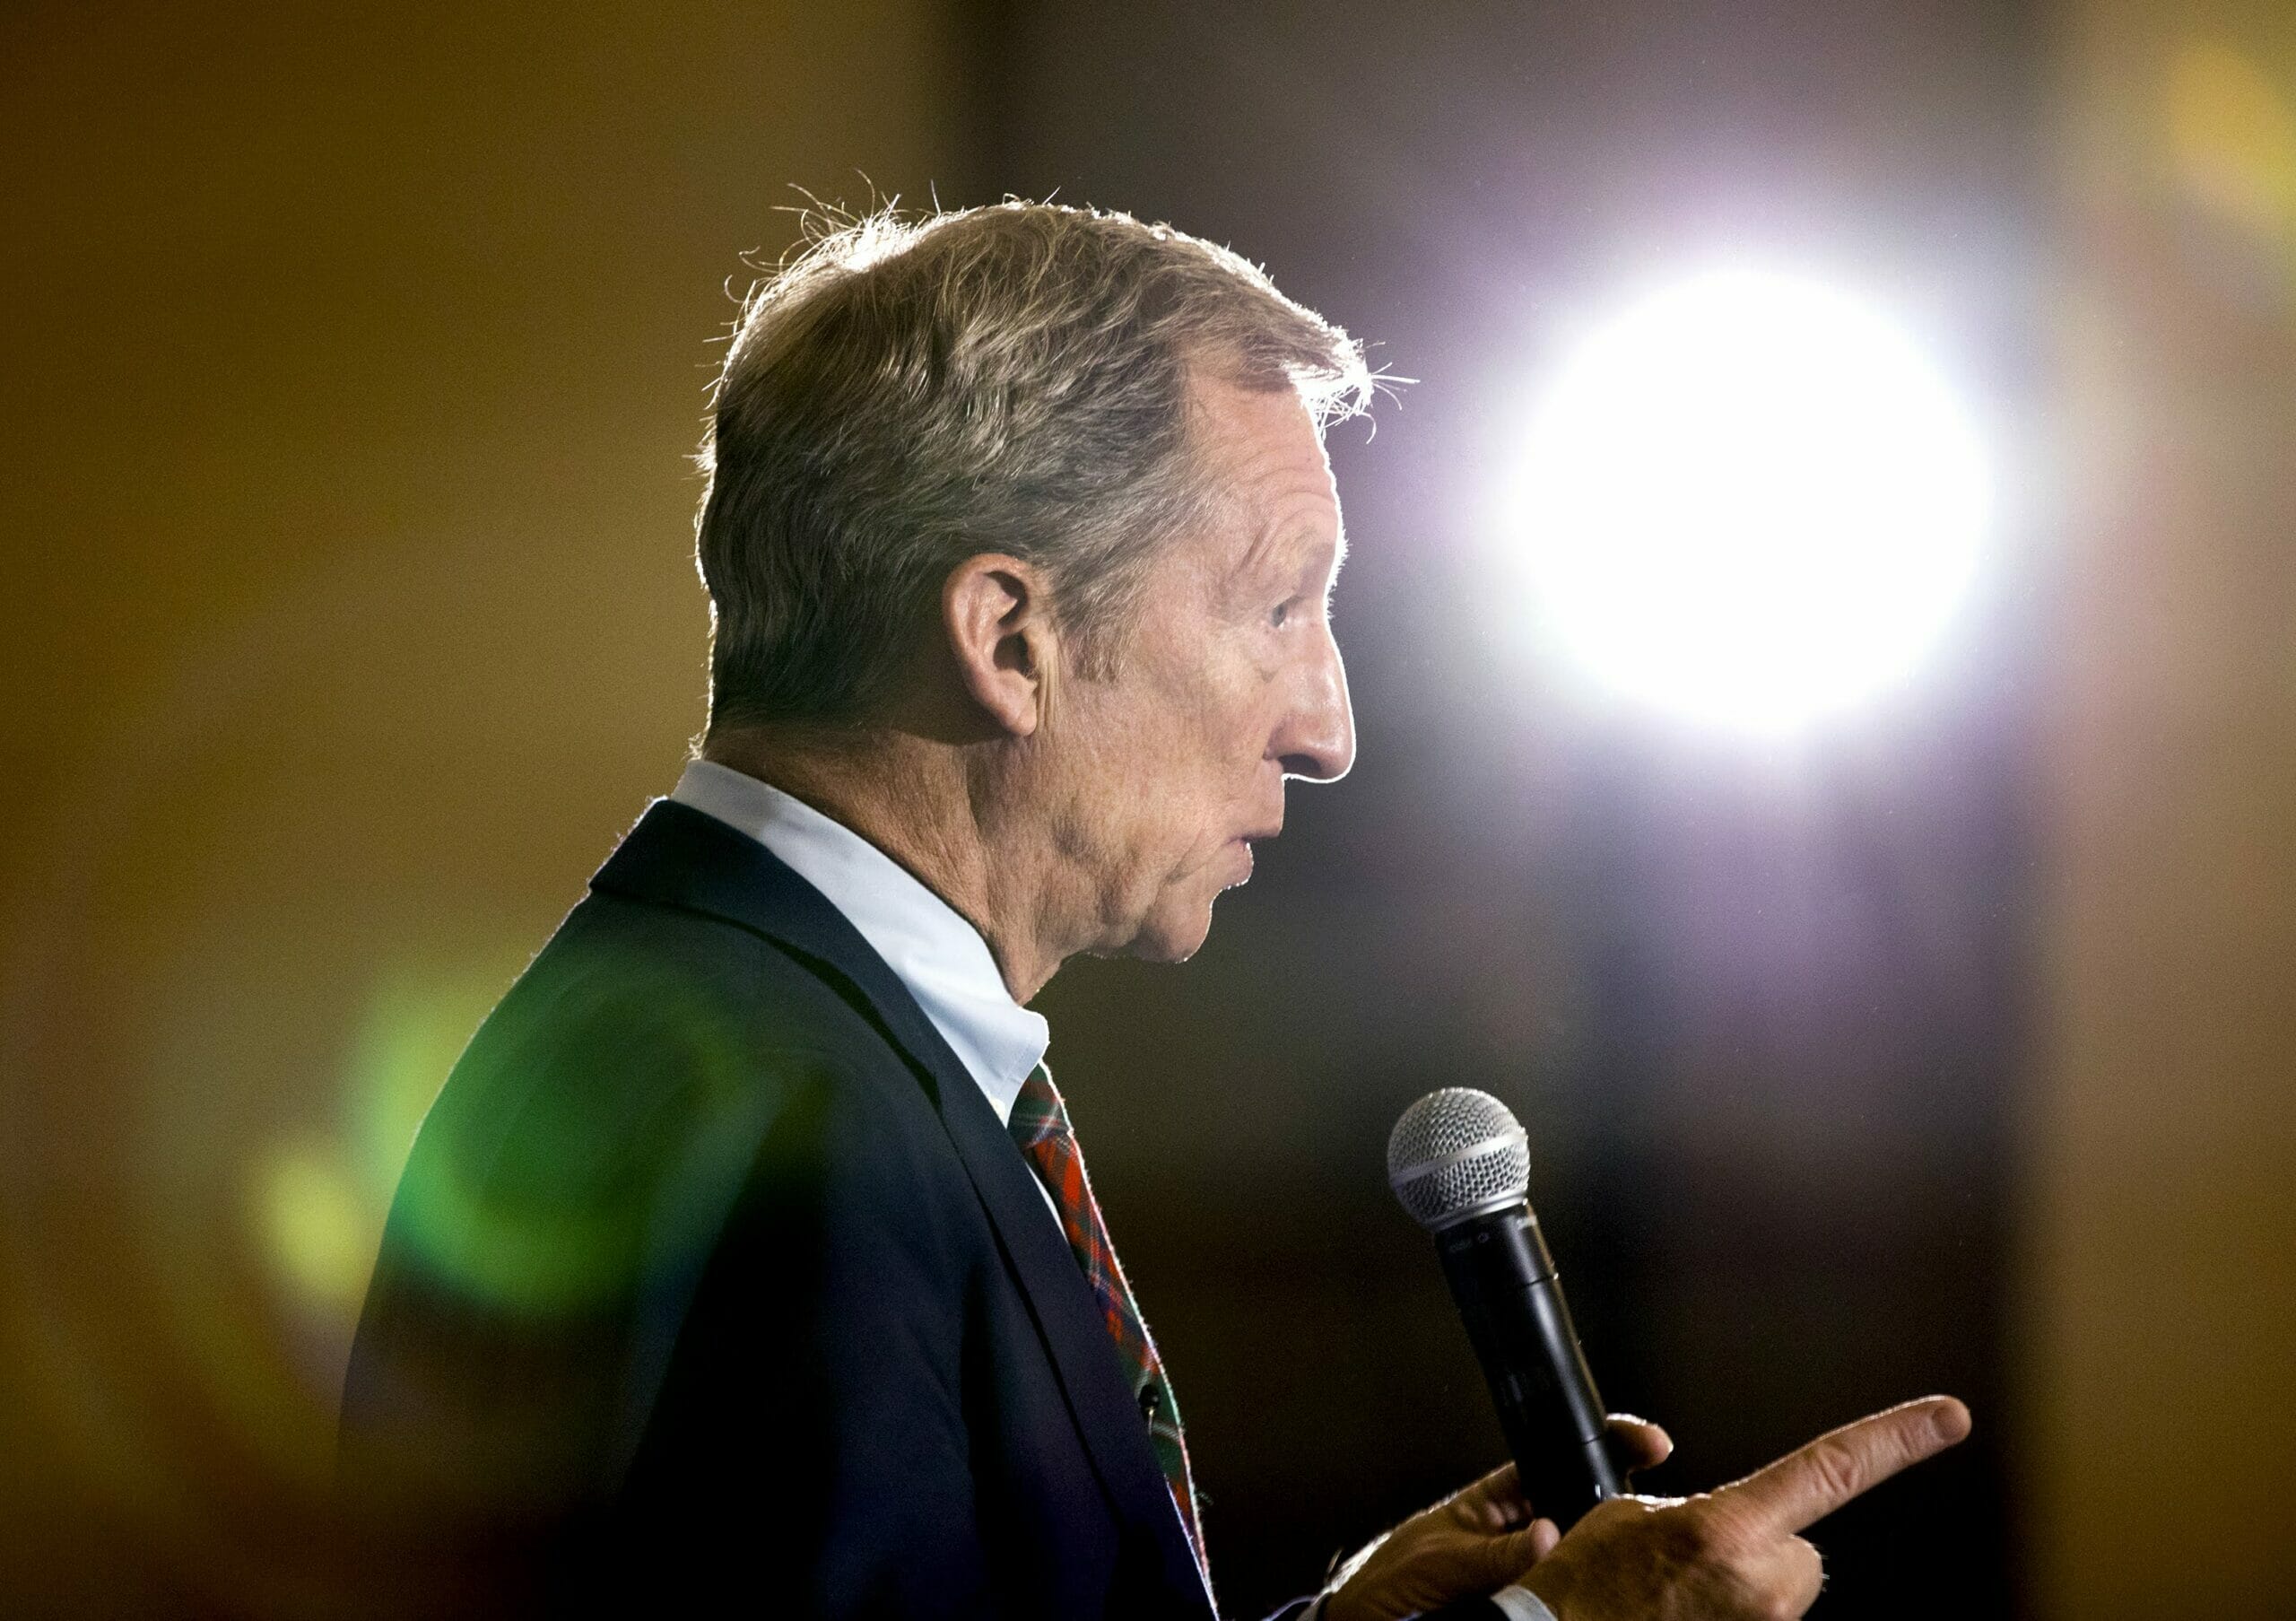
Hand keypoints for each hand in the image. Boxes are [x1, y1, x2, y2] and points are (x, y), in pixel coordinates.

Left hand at [1321, 1416, 1671, 1620]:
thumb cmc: (1396, 1579)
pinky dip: (1591, 1590)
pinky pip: (1570, 1592)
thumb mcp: (1444, 1558)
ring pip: (1585, 1551)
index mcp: (1499, 1500)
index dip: (1600, 1446)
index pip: (1557, 1460)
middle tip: (1650, 1507)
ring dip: (1609, 1551)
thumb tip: (1546, 1535)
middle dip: (1618, 1502)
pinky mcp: (1534, 1601)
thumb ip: (1494, 1552)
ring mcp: (1532, 1566)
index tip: (1643, 1440)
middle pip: (1584, 1506)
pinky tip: (1610, 1591)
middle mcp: (1522, 1530)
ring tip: (1634, 1552)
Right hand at [1518, 1395, 1971, 1620]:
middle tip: (1692, 1566)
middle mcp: (1762, 1585)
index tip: (1949, 1417)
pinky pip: (1763, 1619)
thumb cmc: (1581, 1586)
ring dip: (1743, 1589)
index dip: (1896, 1439)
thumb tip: (1740, 1538)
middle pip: (1799, 1550)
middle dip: (1761, 1550)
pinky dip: (1731, 1615)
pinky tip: (1683, 1617)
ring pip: (1782, 1592)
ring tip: (1676, 1599)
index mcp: (1727, 1529)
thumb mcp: (1629, 1518)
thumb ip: (1707, 1517)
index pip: (1832, 1471)